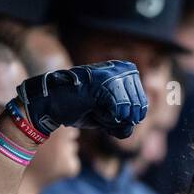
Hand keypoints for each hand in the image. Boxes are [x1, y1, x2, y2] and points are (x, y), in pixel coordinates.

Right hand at [13, 61, 147, 139]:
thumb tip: (132, 124)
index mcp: (124, 72)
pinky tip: (93, 110)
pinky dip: (107, 118)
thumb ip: (122, 121)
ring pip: (129, 109)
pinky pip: (118, 110)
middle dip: (121, 120)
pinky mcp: (102, 82)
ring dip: (112, 119)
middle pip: (139, 107)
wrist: (51, 104)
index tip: (111, 115)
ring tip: (96, 110)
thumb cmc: (77, 109)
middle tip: (101, 114)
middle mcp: (120, 69)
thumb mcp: (105, 117)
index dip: (129, 117)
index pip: (142, 103)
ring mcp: (111, 74)